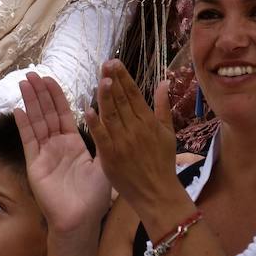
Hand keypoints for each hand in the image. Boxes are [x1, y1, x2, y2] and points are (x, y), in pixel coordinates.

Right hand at [16, 73, 109, 235]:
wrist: (81, 219)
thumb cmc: (95, 197)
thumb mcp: (104, 162)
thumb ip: (101, 138)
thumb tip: (101, 112)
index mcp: (73, 143)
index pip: (63, 114)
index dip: (56, 96)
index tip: (51, 78)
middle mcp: (57, 146)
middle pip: (46, 113)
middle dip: (40, 93)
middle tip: (33, 73)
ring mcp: (44, 154)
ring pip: (36, 122)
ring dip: (30, 102)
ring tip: (24, 83)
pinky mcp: (35, 164)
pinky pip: (29, 141)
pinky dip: (24, 125)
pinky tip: (18, 109)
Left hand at [85, 61, 182, 217]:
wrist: (157, 193)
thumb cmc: (163, 163)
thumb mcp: (168, 133)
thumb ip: (163, 107)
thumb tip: (164, 82)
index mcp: (148, 122)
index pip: (134, 94)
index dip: (124, 77)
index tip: (115, 62)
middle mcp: (136, 129)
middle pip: (122, 100)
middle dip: (113, 80)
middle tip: (105, 63)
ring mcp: (123, 142)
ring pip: (111, 114)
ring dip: (105, 96)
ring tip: (101, 78)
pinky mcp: (111, 156)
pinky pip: (102, 137)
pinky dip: (95, 124)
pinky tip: (88, 109)